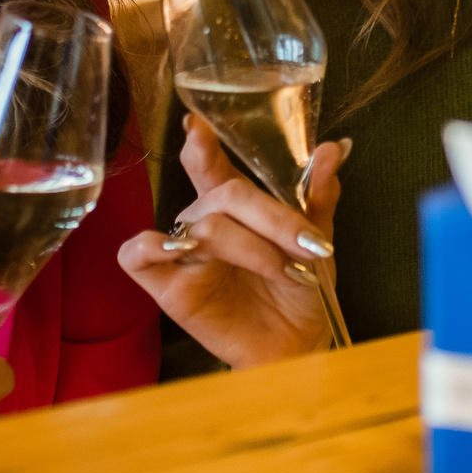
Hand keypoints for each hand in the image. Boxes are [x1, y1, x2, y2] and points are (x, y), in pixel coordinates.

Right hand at [119, 113, 349, 368]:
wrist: (299, 344)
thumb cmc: (300, 289)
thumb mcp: (317, 239)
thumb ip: (319, 196)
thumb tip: (335, 150)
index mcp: (233, 203)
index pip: (211, 165)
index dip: (201, 145)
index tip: (198, 128)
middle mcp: (204, 221)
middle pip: (223, 196)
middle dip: (272, 219)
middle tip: (308, 247)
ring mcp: (183, 253)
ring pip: (201, 227)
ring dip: (250, 247)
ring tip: (286, 271)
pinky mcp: (167, 288)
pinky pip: (136, 256)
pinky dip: (150, 247)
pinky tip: (179, 250)